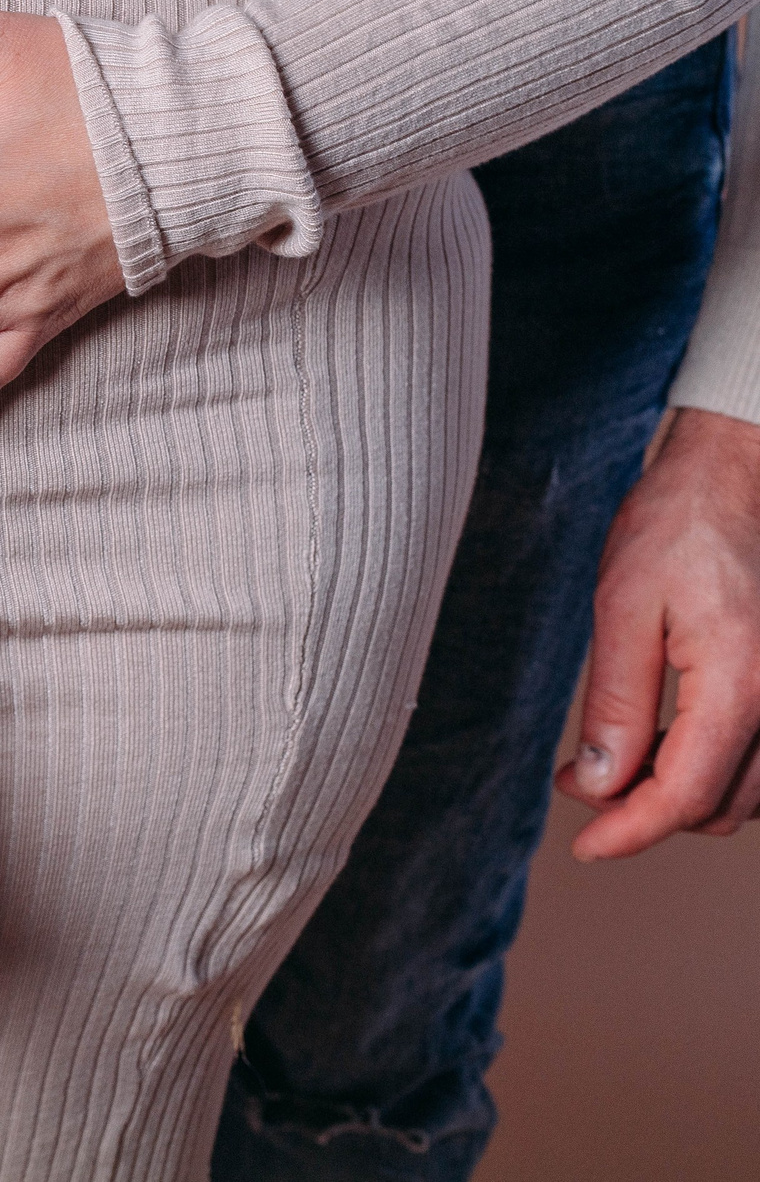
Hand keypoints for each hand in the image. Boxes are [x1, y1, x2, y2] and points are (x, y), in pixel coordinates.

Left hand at [556, 406, 759, 857]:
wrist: (738, 477)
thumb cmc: (677, 526)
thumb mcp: (623, 608)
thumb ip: (617, 703)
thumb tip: (598, 783)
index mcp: (741, 684)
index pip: (687, 797)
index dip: (629, 833)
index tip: (584, 847)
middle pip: (721, 807)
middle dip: (648, 813)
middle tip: (581, 779)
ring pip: (749, 792)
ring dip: (683, 793)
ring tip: (616, 755)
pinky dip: (714, 766)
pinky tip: (664, 737)